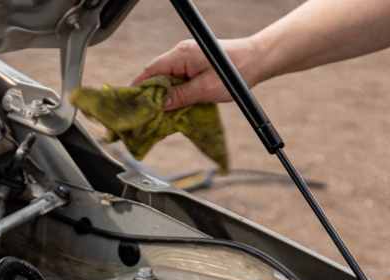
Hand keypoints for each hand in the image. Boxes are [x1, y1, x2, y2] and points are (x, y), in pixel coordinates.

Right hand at [133, 37, 266, 110]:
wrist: (258, 59)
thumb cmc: (237, 71)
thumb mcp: (205, 90)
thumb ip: (180, 97)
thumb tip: (159, 105)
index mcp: (181, 55)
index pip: (151, 71)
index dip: (139, 89)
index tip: (132, 105)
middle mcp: (181, 54)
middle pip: (156, 76)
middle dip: (151, 95)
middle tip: (145, 115)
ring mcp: (188, 58)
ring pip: (167, 79)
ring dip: (164, 96)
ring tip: (159, 115)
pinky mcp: (194, 65)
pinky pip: (177, 79)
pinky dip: (174, 92)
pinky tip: (174, 106)